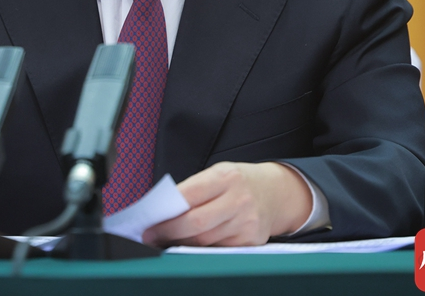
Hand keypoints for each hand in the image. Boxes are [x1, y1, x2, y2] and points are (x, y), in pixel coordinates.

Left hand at [141, 162, 311, 246]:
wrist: (276, 192)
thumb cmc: (238, 182)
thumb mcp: (218, 174)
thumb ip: (193, 189)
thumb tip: (162, 212)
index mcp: (226, 177)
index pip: (189, 196)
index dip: (166, 213)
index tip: (149, 224)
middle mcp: (239, 199)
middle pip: (196, 224)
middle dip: (169, 233)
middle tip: (152, 237)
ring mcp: (247, 222)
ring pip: (205, 241)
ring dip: (182, 243)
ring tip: (166, 241)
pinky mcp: (251, 241)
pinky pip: (218, 250)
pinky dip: (201, 249)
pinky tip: (190, 245)